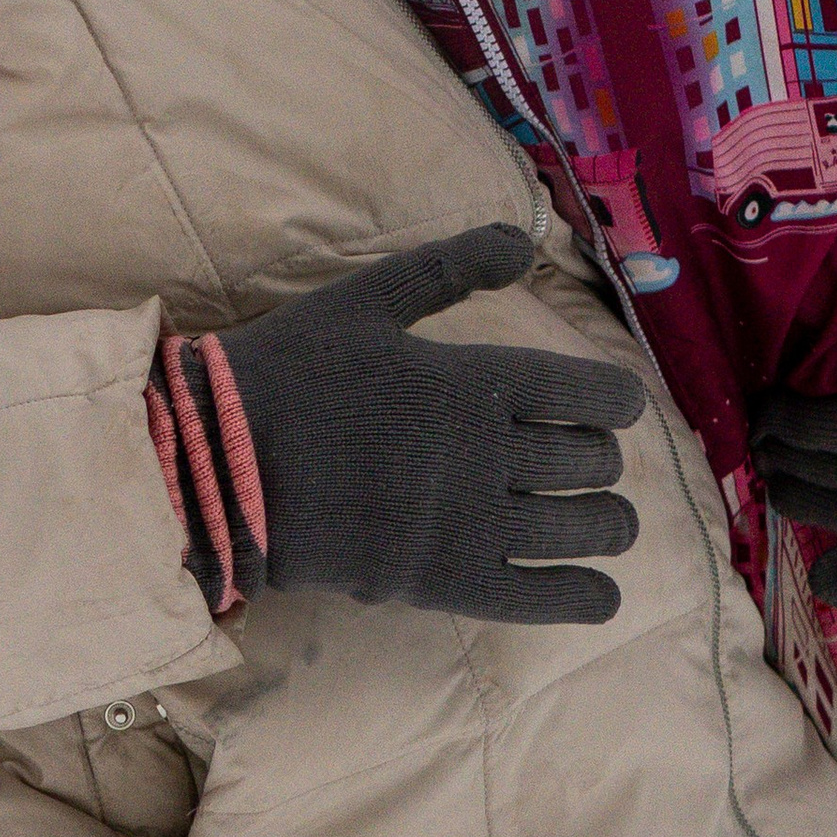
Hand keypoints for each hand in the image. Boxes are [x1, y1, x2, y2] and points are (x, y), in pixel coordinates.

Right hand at [156, 223, 643, 626]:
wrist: (218, 465)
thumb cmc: (289, 372)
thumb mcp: (365, 298)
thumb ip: (449, 267)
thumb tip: (527, 238)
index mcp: (473, 379)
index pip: (588, 393)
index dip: (617, 401)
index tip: (619, 408)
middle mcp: (484, 451)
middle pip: (590, 462)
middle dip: (603, 462)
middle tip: (594, 464)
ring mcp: (467, 522)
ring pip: (581, 529)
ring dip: (609, 525)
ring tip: (610, 523)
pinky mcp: (443, 583)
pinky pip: (541, 597)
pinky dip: (584, 597)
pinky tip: (605, 595)